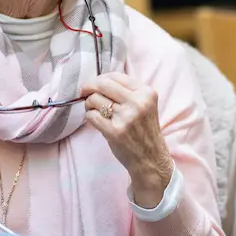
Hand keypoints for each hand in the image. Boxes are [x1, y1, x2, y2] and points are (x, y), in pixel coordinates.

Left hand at [82, 72, 173, 207]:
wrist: (151, 158)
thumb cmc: (144, 131)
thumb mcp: (145, 106)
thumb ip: (127, 92)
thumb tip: (97, 82)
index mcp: (146, 93)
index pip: (116, 76)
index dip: (101, 79)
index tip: (95, 85)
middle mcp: (138, 103)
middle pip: (103, 85)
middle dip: (89, 87)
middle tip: (84, 93)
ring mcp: (126, 117)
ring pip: (95, 99)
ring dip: (89, 104)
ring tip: (95, 111)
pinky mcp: (115, 131)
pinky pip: (91, 116)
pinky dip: (90, 117)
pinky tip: (97, 121)